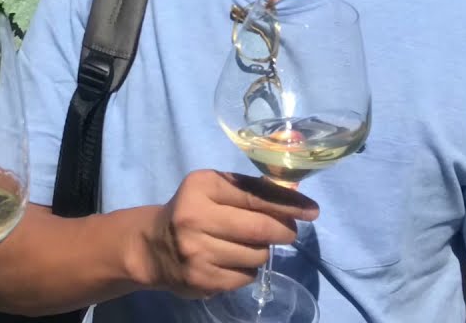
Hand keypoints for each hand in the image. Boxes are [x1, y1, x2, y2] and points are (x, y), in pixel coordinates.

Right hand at [141, 170, 318, 298]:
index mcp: (201, 187)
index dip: (288, 204)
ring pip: (257, 254)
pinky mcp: (202, 280)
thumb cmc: (193, 209)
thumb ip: (250, 188)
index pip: (255, 195)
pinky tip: (234, 260)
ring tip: (248, 244)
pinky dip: (248, 268)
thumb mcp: (213, 188)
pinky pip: (246, 276)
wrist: (153, 246)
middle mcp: (195, 218)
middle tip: (288, 232)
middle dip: (283, 230)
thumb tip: (295, 195)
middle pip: (260, 228)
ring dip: (263, 250)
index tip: (312, 210)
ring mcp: (197, 252)